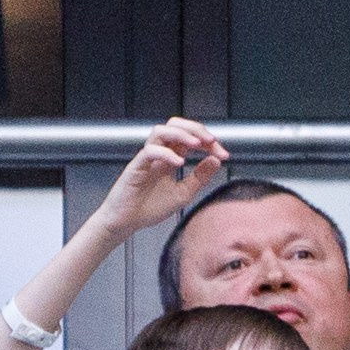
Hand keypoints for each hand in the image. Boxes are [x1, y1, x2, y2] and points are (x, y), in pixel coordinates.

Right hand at [95, 119, 228, 238]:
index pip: (191, 138)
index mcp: (170, 157)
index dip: (209, 142)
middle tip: (211, 140)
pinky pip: (149, 151)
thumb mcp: (183, 193)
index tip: (223, 154)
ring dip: (181, 134)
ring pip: (160, 131)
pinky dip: (166, 153)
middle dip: (196, 129)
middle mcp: (159, 154)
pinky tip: (179, 163)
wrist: (126, 224)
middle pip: (175, 125)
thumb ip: (200, 177)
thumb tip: (216, 160)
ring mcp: (146, 159)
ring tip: (198, 144)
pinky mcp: (135, 167)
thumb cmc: (148, 208)